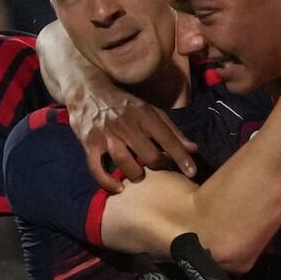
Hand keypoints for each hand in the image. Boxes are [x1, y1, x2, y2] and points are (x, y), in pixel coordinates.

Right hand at [67, 94, 197, 190]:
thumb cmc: (124, 104)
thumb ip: (171, 130)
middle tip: (159, 168)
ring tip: (138, 176)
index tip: (192, 172)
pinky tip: (117, 188)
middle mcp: (126, 124)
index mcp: (144, 114)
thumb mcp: (149, 110)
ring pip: (124, 162)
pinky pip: (96, 168)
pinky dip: (106, 181)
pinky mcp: (89, 143)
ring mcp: (106, 134)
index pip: (167, 139)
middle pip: (148, 154)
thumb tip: (193, 149)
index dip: (181, 156)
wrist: (87, 90)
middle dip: (158, 166)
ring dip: (135, 174)